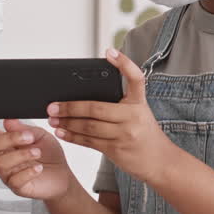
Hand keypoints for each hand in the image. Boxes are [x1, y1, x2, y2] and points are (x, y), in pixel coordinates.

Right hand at [0, 100, 71, 200]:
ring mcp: (7, 173)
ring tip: (37, 152)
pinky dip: (28, 172)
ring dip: (21, 155)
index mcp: (5, 142)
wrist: (62, 176)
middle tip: (29, 137)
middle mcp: (2, 157)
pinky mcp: (17, 186)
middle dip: (9, 139)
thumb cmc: (48, 154)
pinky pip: (14, 180)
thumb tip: (7, 120)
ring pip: (2, 163)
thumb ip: (24, 129)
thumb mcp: (40, 136)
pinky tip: (38, 168)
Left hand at [47, 48, 173, 184]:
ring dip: (67, 123)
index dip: (124, 63)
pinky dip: (73, 136)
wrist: (161, 162)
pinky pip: (89, 141)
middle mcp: (133, 116)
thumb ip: (119, 105)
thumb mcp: (139, 114)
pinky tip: (62, 132)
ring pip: (89, 126)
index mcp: (139, 103)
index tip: (110, 51)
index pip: (135, 78)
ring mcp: (125, 134)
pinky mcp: (116, 150)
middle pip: (96, 108)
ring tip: (53, 119)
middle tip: (52, 105)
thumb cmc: (145, 135)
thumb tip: (84, 97)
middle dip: (70, 107)